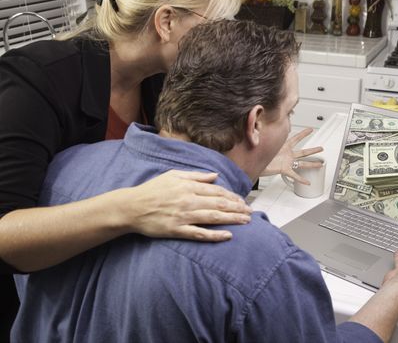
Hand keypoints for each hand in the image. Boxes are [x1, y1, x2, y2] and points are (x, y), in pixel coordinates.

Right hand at [121, 170, 251, 241]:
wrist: (131, 207)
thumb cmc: (152, 190)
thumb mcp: (173, 176)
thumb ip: (195, 176)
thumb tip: (214, 176)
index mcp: (188, 186)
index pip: (217, 191)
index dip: (232, 196)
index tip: (242, 201)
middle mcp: (188, 200)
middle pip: (219, 203)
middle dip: (237, 208)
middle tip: (250, 213)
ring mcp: (183, 216)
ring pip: (213, 217)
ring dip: (232, 219)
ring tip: (246, 221)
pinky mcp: (177, 230)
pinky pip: (199, 233)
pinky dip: (214, 235)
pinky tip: (228, 236)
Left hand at [261, 128, 322, 184]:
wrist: (254, 163)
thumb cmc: (259, 153)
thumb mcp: (265, 143)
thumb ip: (269, 135)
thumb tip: (265, 125)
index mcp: (284, 146)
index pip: (296, 138)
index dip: (304, 133)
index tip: (310, 129)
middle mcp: (287, 154)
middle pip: (303, 152)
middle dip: (313, 150)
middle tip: (321, 148)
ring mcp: (287, 162)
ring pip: (302, 163)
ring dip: (312, 164)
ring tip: (320, 164)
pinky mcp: (284, 169)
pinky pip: (294, 175)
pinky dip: (301, 179)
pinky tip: (307, 182)